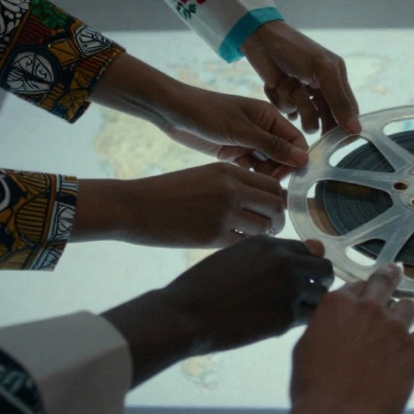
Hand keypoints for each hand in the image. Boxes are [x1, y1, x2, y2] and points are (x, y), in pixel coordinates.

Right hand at [74, 162, 286, 248]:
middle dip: (279, 217)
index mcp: (229, 171)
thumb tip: (260, 201)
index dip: (277, 198)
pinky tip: (230, 240)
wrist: (134, 206)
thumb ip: (232, 184)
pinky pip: (243, 241)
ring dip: (264, 232)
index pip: (271, 184)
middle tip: (273, 226)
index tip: (273, 208)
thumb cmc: (166, 192)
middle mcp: (232, 189)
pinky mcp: (215, 236)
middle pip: (276, 205)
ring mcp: (225, 213)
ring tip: (253, 235)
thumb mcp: (203, 176)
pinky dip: (242, 242)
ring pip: (264, 226)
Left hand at [91, 53, 307, 175]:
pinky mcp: (233, 152)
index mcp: (268, 116)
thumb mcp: (242, 131)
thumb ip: (272, 145)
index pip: (295, 140)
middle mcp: (262, 129)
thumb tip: (303, 158)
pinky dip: (249, 175)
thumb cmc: (207, 113)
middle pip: (283, 155)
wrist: (172, 112)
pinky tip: (242, 181)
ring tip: (254, 185)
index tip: (288, 176)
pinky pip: (250, 167)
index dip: (296, 159)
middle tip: (268, 184)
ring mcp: (247, 141)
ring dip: (264, 175)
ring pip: (266, 164)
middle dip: (280, 170)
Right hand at [102, 237, 333, 385]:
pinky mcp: (287, 317)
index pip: (307, 251)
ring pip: (322, 297)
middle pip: (324, 270)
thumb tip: (305, 255)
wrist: (185, 315)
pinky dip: (301, 323)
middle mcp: (285, 261)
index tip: (299, 279)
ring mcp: (289, 288)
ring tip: (289, 314)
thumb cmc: (203, 287)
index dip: (305, 266)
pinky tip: (280, 325)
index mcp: (269, 244)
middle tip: (305, 297)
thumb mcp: (235, 257)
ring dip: (311, 306)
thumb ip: (268, 256)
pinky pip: (310, 319)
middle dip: (318, 283)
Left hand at [241, 20, 361, 135]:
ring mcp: (304, 94)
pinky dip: (281, 101)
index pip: (348, 111)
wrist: (260, 40)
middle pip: (326, 118)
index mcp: (337, 79)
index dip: (343, 125)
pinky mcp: (286, 97)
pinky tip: (277, 85)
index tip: (335, 138)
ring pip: (306, 118)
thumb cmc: (295, 49)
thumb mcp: (323, 71)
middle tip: (305, 113)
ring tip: (289, 84)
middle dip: (314, 114)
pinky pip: (287, 112)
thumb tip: (356, 130)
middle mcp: (323, 89)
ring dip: (296, 104)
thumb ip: (339, 101)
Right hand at [269, 264, 413, 413]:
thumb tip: (333, 324)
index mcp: (337, 305)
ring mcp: (394, 327)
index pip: (356, 285)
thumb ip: (324, 326)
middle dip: (391, 276)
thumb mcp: (305, 348)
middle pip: (385, 282)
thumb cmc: (314, 389)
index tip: (367, 294)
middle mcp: (368, 309)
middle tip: (396, 273)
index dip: (362, 292)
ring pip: (409, 307)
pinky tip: (409, 356)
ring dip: (404, 317)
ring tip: (398, 334)